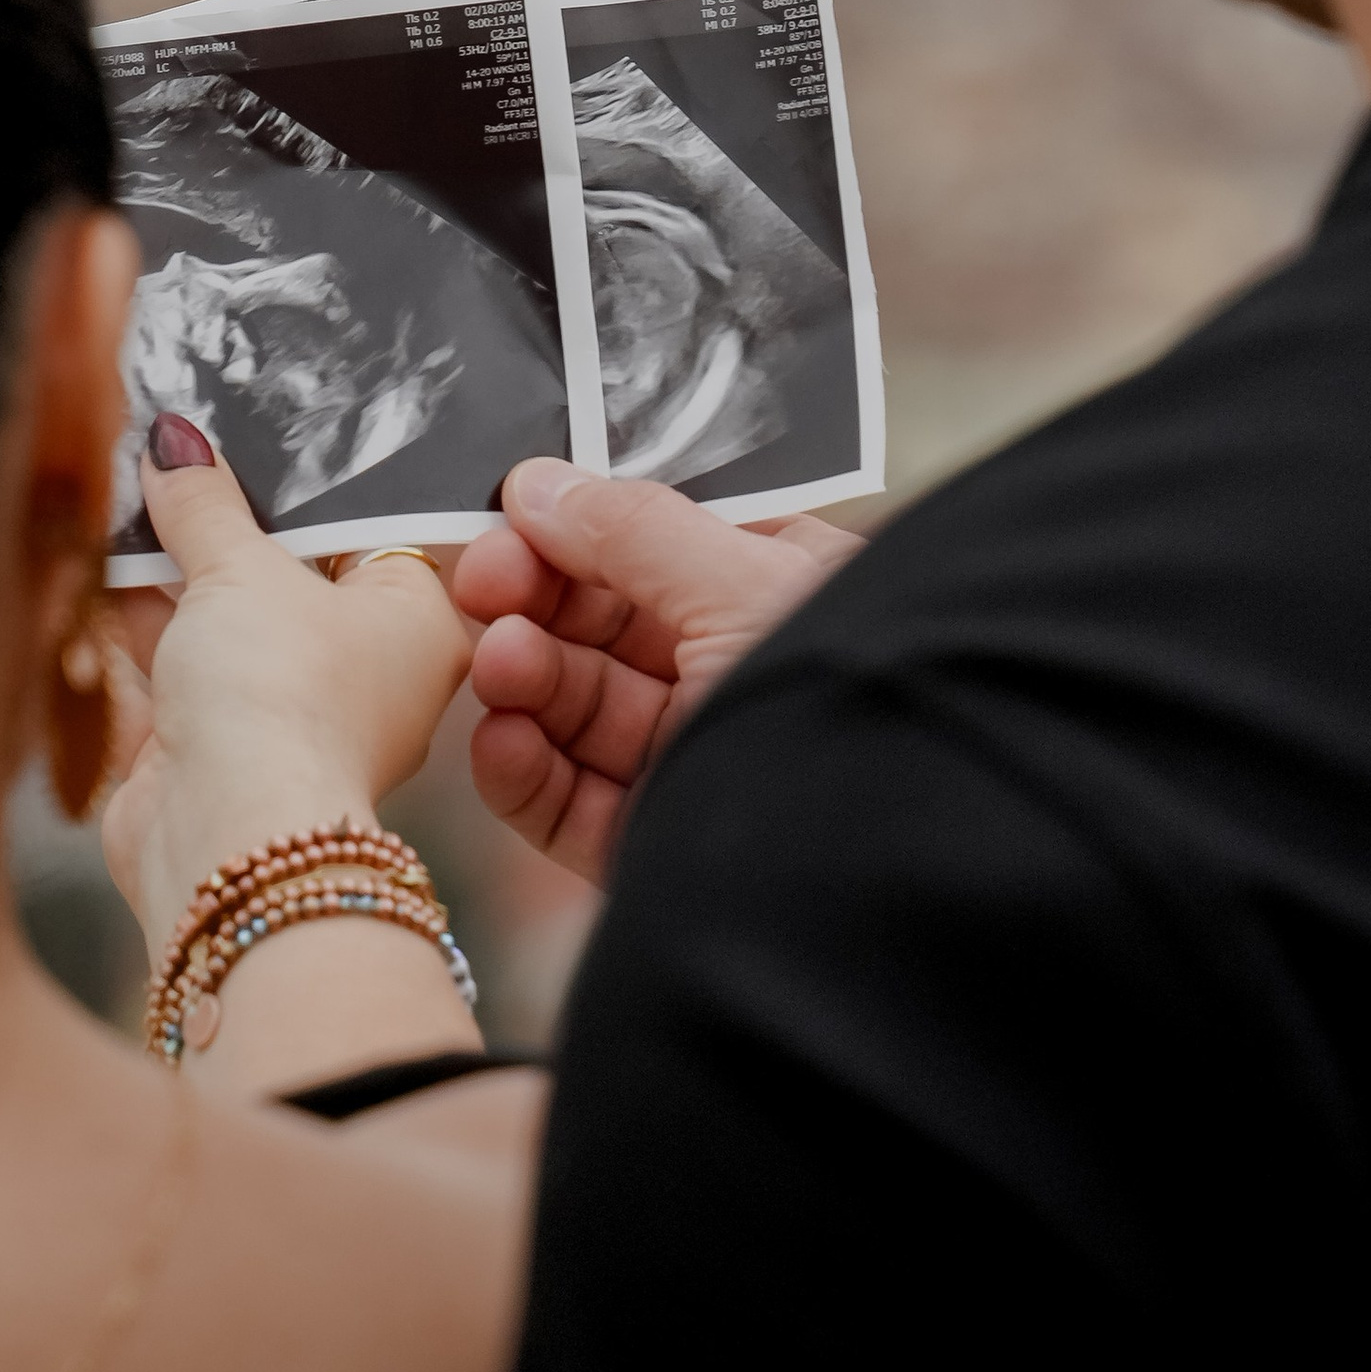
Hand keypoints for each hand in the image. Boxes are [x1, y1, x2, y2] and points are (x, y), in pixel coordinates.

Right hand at [101, 431, 473, 965]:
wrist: (225, 833)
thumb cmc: (282, 700)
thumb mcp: (241, 568)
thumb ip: (205, 504)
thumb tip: (177, 446)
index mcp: (415, 620)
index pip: (372, 527)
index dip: (311, 482)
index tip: (256, 432)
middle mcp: (363, 669)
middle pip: (289, 569)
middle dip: (226, 520)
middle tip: (180, 453)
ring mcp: (288, 710)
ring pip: (227, 614)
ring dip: (175, 565)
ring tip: (130, 488)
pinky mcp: (221, 744)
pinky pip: (183, 660)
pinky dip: (145, 617)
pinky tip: (106, 560)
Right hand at [451, 461, 862, 884]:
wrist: (890, 885)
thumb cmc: (851, 714)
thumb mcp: (747, 583)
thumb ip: (635, 528)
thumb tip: (540, 485)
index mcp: (791, 597)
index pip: (661, 548)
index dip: (576, 533)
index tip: (505, 522)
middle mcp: (745, 679)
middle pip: (609, 628)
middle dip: (539, 605)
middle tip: (480, 588)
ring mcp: (701, 767)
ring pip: (582, 711)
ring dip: (527, 680)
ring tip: (500, 665)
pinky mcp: (661, 851)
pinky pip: (569, 805)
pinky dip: (524, 771)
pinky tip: (501, 741)